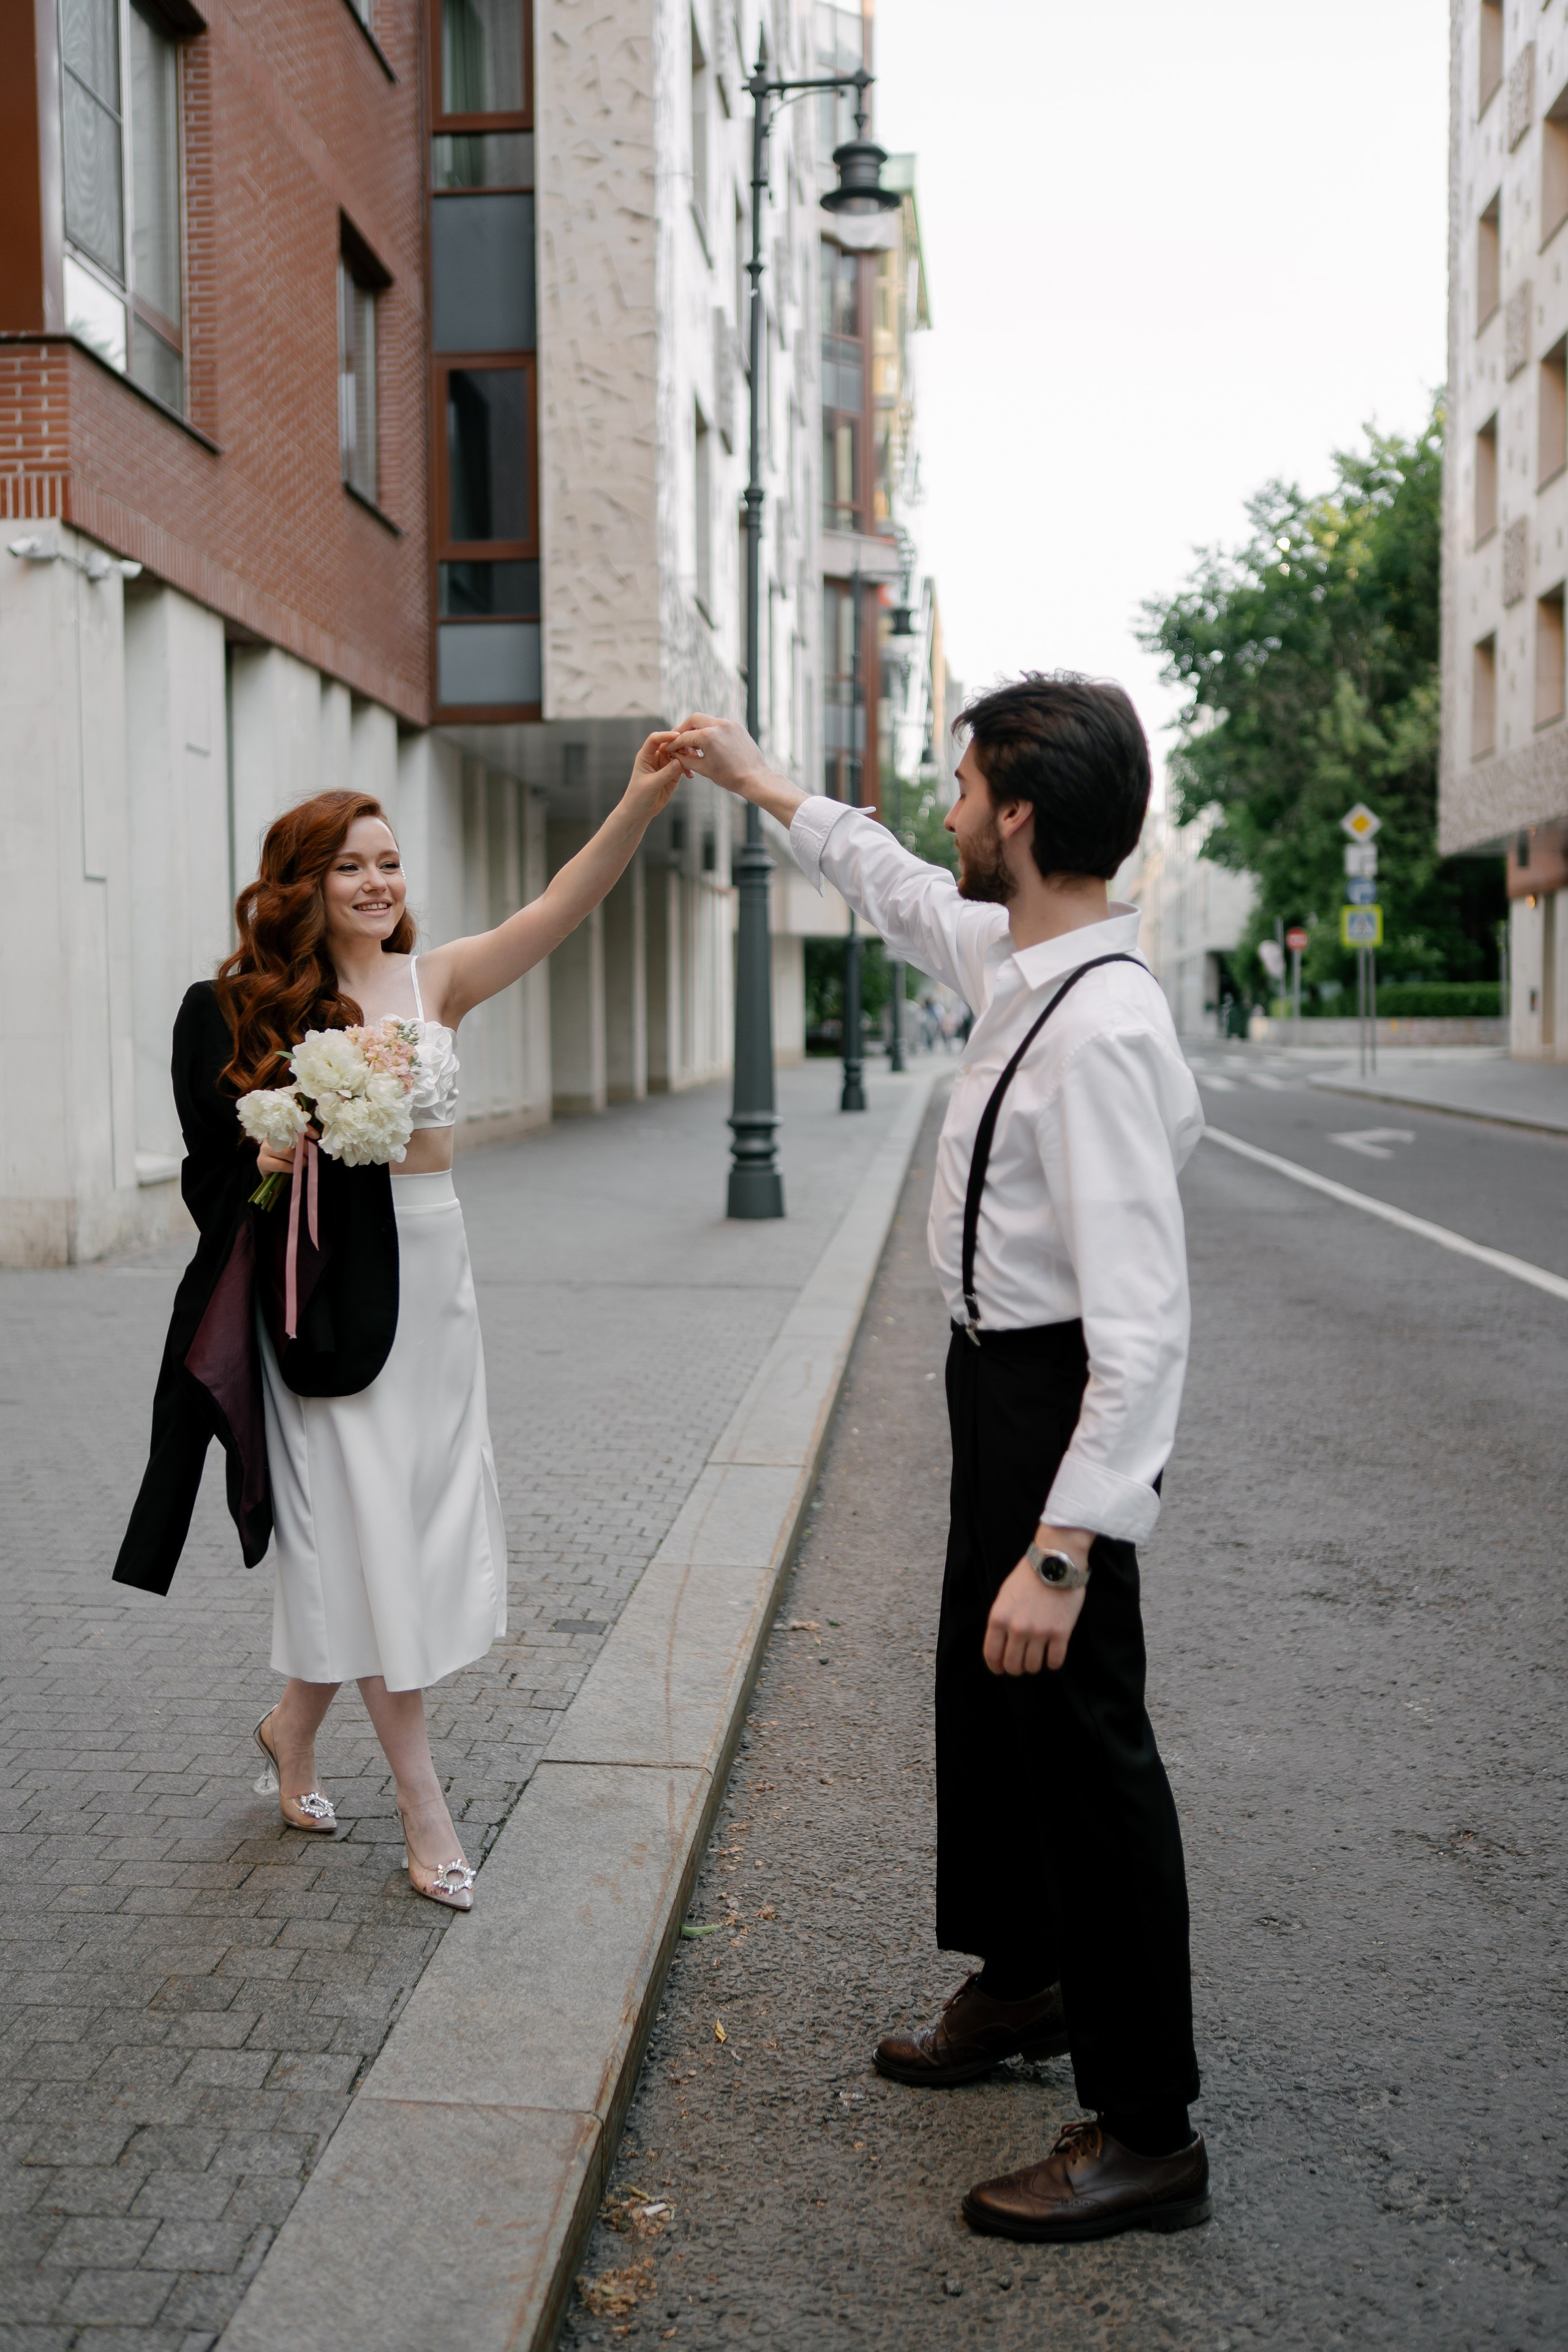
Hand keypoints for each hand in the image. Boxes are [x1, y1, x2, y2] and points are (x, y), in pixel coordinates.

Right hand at [254, 1123, 317, 1179]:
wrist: (271, 1173)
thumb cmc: (285, 1157)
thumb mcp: (295, 1146)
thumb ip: (303, 1139)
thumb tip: (315, 1135)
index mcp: (278, 1129)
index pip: (292, 1123)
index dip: (305, 1128)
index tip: (315, 1136)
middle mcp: (269, 1136)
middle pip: (290, 1138)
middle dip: (304, 1147)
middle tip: (310, 1155)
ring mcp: (264, 1149)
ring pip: (286, 1152)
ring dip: (298, 1159)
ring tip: (303, 1163)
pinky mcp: (263, 1161)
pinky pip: (281, 1165)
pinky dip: (291, 1168)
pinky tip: (295, 1169)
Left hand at [622, 731, 685, 821]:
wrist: (640, 811)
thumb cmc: (638, 797)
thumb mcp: (651, 784)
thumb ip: (665, 773)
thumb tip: (679, 762)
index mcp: (645, 756)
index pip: (655, 739)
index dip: (666, 735)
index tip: (677, 736)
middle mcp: (655, 757)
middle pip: (670, 744)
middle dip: (681, 745)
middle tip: (692, 751)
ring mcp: (665, 765)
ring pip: (678, 754)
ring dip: (687, 757)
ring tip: (693, 764)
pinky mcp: (673, 774)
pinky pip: (683, 766)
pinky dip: (689, 768)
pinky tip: (691, 776)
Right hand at [667, 715, 805, 827]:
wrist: (755, 778)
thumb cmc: (730, 777)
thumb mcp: (703, 769)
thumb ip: (686, 759)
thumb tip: (675, 754)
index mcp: (708, 736)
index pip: (684, 737)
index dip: (674, 744)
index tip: (668, 748)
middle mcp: (718, 725)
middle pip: (694, 719)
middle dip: (684, 729)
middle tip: (679, 740)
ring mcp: (729, 724)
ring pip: (707, 720)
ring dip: (698, 729)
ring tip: (694, 744)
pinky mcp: (737, 726)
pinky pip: (719, 724)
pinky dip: (711, 731)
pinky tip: (709, 743)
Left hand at [982, 1527, 1093, 1675]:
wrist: (1055, 1563)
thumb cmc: (1028, 1577)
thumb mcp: (1004, 1596)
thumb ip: (1000, 1621)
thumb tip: (1000, 1645)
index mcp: (999, 1618)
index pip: (992, 1655)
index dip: (996, 1667)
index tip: (1000, 1670)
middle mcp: (1017, 1628)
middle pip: (1013, 1665)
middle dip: (1016, 1668)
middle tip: (1021, 1663)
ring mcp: (1039, 1632)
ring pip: (1033, 1666)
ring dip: (1034, 1665)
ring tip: (1038, 1656)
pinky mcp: (1060, 1633)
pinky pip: (1055, 1661)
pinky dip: (1053, 1662)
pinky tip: (1053, 1655)